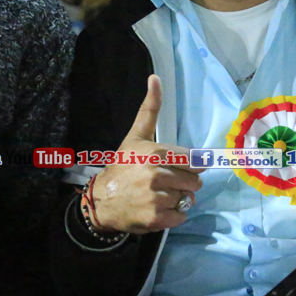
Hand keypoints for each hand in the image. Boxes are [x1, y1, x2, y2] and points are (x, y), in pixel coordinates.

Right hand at [91, 75, 202, 233]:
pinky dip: (173, 215)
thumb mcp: (135, 136)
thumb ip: (149, 109)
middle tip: (163, 184)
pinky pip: (181, 216)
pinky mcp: (156, 218)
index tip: (172, 169)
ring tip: (158, 196)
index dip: (186, 167)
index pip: (195, 162)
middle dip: (183, 184)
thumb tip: (155, 77)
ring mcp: (156, 197)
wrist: (101, 200)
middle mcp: (157, 174)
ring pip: (188, 199)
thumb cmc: (122, 167)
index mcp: (156, 152)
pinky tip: (157, 209)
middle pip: (194, 182)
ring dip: (177, 200)